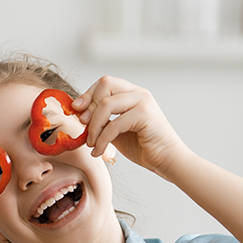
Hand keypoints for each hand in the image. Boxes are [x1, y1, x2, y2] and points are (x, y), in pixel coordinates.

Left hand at [72, 76, 187, 175]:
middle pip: (105, 84)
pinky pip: (114, 124)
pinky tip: (98, 152)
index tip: (76, 110)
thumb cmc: (142, 146)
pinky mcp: (145, 114)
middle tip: (83, 126)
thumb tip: (78, 113)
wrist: (166, 160)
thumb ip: (101, 119)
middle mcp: (139, 93)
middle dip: (89, 106)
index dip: (88, 94)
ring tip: (92, 143)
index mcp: (132, 93)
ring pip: (106, 104)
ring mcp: (143, 102)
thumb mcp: (115, 129)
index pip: (105, 83)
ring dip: (93, 126)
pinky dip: (102, 140)